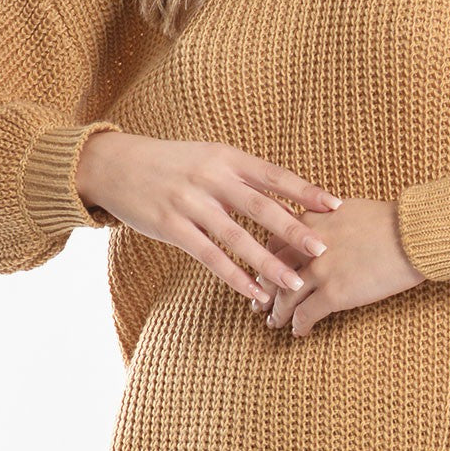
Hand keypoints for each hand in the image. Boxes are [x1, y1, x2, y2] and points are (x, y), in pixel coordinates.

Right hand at [75, 130, 343, 303]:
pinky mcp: (171, 226)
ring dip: (268, 263)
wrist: (114, 164)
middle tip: (325, 250)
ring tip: (294, 284)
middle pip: (261, 207)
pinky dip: (234, 277)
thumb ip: (241, 174)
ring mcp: (190, 203)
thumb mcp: (208, 157)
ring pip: (237, 238)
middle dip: (295, 230)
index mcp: (226, 157)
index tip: (335, 205)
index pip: (274, 175)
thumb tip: (285, 193)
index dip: (305, 191)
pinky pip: (209, 256)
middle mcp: (211, 178)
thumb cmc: (169, 163)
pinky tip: (253, 293)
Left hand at [250, 197, 425, 335]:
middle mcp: (307, 246)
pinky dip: (299, 326)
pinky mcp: (334, 294)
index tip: (265, 274)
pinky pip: (306, 315)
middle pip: (272, 271)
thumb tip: (322, 228)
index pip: (274, 243)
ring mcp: (319, 271)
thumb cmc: (391, 220)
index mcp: (310, 221)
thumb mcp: (349, 208)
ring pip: (285, 297)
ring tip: (274, 322)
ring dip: (277, 313)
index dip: (266, 262)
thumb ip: (326, 218)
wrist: (413, 234)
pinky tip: (299, 332)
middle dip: (264, 289)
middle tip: (259, 303)